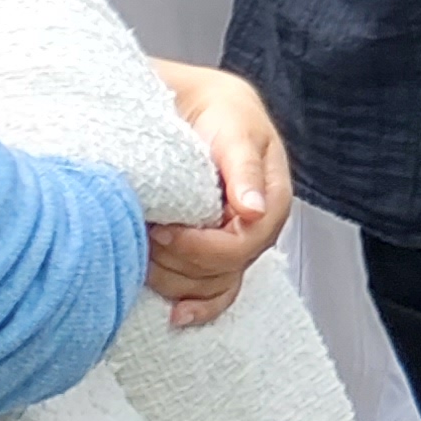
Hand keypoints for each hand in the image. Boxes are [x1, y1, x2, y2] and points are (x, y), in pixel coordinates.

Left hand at [142, 62, 294, 328]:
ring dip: (176, 278)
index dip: (201, 246)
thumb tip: (254, 208)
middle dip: (182, 260)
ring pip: (214, 286)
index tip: (164, 230)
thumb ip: (242, 167)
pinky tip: (177, 315)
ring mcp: (237, 243)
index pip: (244, 243)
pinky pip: (216, 294)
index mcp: (272, 196)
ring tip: (147, 250)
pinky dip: (197, 308)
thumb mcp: (233, 127)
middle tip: (149, 233)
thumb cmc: (219, 112)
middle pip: (227, 270)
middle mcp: (257, 226)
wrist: (196, 106)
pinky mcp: (216, 253)